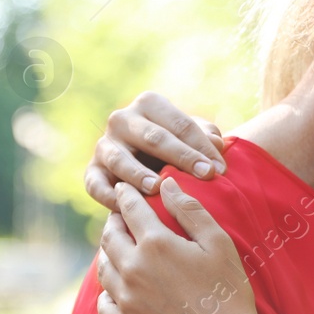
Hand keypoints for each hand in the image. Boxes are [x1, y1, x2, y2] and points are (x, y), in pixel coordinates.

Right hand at [84, 91, 226, 208]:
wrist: (144, 167)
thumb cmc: (175, 150)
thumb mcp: (192, 139)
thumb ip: (206, 138)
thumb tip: (217, 145)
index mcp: (149, 104)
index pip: (180, 124)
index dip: (202, 146)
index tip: (220, 169)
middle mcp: (122, 119)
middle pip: (154, 137)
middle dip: (182, 157)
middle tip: (205, 175)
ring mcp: (104, 145)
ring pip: (121, 159)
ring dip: (139, 174)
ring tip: (157, 188)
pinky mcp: (92, 170)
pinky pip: (95, 184)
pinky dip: (108, 196)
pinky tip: (124, 209)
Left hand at [96, 178, 260, 313]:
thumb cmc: (228, 292)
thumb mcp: (218, 243)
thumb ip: (189, 209)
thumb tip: (166, 183)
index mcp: (155, 244)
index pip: (130, 208)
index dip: (126, 195)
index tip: (125, 189)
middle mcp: (132, 269)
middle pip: (109, 236)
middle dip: (112, 222)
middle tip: (118, 218)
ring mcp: (125, 300)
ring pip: (103, 268)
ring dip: (108, 254)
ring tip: (117, 250)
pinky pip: (103, 304)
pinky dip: (106, 292)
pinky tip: (116, 289)